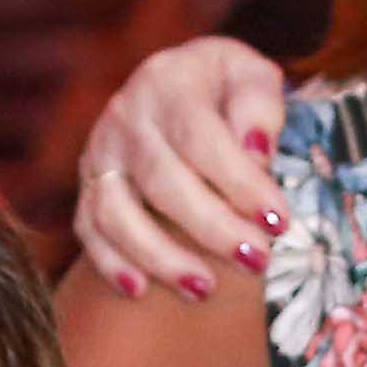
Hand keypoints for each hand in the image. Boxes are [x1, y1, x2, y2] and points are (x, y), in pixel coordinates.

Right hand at [75, 39, 291, 301]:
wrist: (175, 82)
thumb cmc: (225, 88)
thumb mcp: (252, 76)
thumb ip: (260, 106)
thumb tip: (257, 152)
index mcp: (169, 81)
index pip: (202, 138)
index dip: (240, 184)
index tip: (278, 222)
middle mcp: (125, 116)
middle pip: (162, 181)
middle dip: (212, 228)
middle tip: (257, 261)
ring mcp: (100, 153)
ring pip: (117, 212)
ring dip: (160, 257)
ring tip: (205, 288)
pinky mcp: (88, 184)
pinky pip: (88, 228)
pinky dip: (109, 262)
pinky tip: (140, 291)